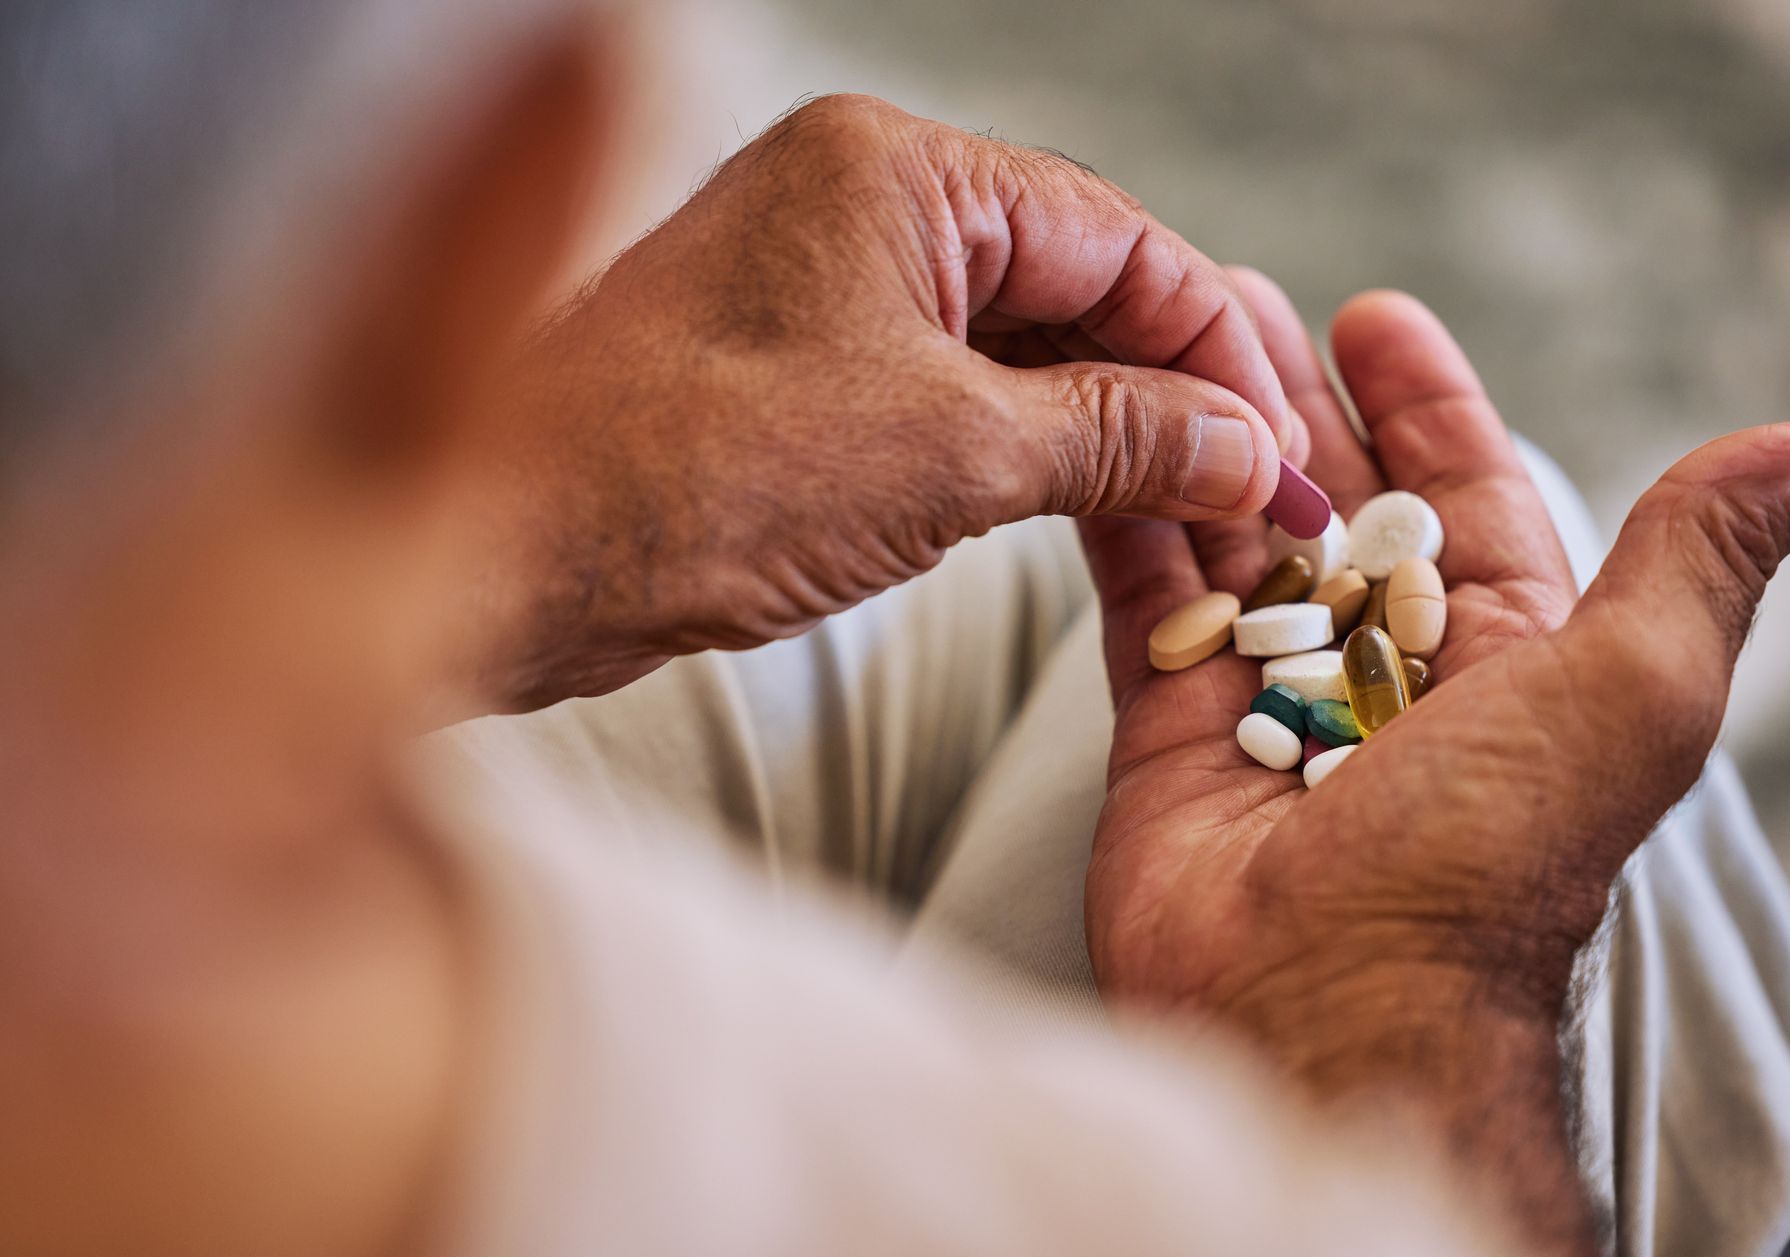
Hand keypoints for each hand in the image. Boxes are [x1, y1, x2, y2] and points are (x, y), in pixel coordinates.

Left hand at [480, 94, 1328, 708]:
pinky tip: (1089, 511)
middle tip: (1254, 491)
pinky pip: (950, 396)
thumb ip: (1117, 437)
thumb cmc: (696, 473)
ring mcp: (826, 290)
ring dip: (1104, 433)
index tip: (1279, 442)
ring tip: (1193, 517)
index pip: (1117, 236)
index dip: (1216, 345)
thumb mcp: (949, 454)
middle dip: (1169, 393)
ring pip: (1015, 348)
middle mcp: (861, 206)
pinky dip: (1025, 455)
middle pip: (1074, 286)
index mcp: (899, 170)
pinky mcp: (800, 376)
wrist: (510, 554)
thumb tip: (1245, 446)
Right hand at [1080, 277, 1789, 1256]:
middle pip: (1338, 504)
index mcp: (1507, 660)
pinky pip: (1149, 603)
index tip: (1373, 317)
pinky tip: (1108, 443)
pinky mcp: (1171, 736)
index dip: (1428, 402)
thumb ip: (1704, 555)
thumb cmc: (1490, 854)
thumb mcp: (1632, 684)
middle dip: (1295, 403)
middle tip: (1235, 304)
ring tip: (1160, 345)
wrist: (1326, 1003)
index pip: (1465, 497)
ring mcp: (1275, 704)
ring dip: (1205, 442)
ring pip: (1236, 540)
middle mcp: (1389, 678)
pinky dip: (1128, 522)